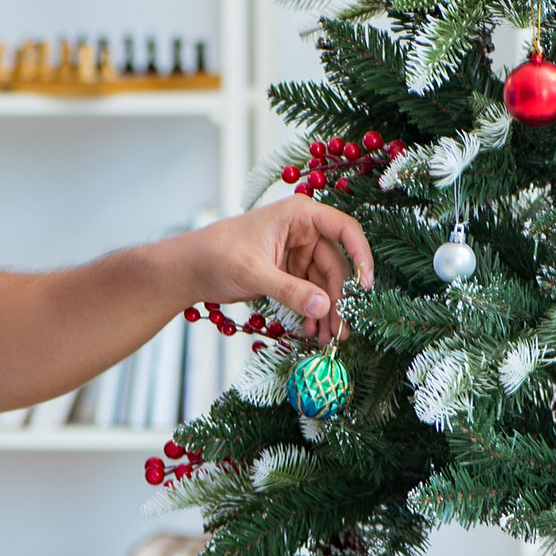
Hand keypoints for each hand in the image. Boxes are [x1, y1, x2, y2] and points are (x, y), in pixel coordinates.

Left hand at [179, 197, 374, 341]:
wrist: (189, 269)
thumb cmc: (216, 255)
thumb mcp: (254, 272)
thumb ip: (289, 290)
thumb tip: (323, 307)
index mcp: (299, 215)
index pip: (344, 229)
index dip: (360, 256)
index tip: (365, 286)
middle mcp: (304, 232)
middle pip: (336, 265)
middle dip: (339, 299)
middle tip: (341, 331)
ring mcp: (298, 253)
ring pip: (325, 284)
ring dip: (327, 312)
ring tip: (327, 340)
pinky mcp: (290, 273)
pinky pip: (311, 293)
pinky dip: (313, 312)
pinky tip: (311, 332)